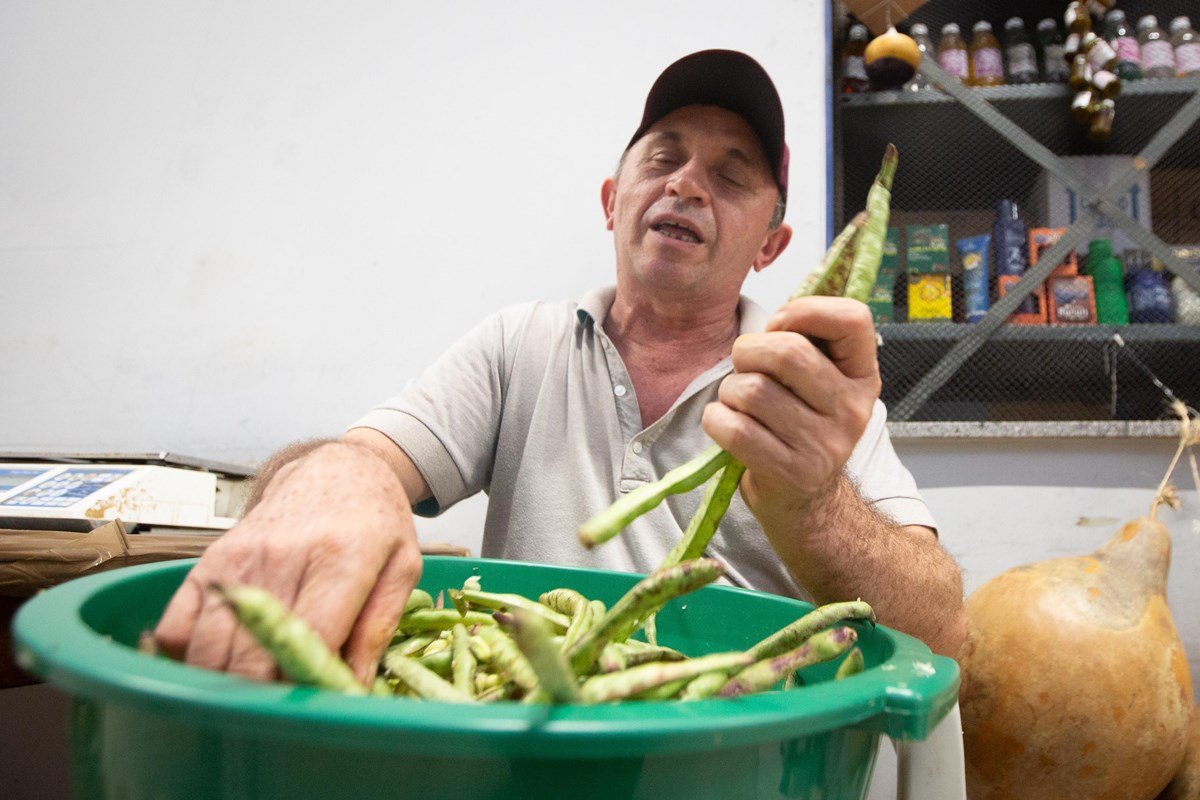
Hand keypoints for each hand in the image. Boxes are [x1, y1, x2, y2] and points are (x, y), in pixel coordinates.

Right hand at [154, 442, 421, 684]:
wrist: (335, 471)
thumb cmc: (375, 523)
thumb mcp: (402, 566)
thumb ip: (380, 625)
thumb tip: (354, 686)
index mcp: (342, 555)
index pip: (312, 637)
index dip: (311, 685)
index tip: (319, 706)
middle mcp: (283, 555)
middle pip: (254, 654)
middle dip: (266, 696)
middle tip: (287, 708)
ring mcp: (239, 558)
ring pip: (209, 648)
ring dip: (225, 686)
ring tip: (256, 695)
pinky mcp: (210, 560)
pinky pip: (176, 626)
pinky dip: (185, 659)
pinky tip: (215, 669)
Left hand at [701, 296, 880, 533]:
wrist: (805, 501)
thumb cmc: (799, 426)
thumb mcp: (817, 383)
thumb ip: (803, 344)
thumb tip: (774, 323)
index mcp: (862, 376)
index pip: (853, 319)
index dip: (805, 311)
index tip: (780, 327)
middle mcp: (852, 409)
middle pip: (786, 352)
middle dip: (747, 351)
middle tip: (743, 367)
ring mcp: (825, 444)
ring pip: (752, 390)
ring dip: (728, 392)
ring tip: (736, 403)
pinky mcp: (792, 472)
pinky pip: (735, 428)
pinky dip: (717, 420)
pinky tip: (725, 424)